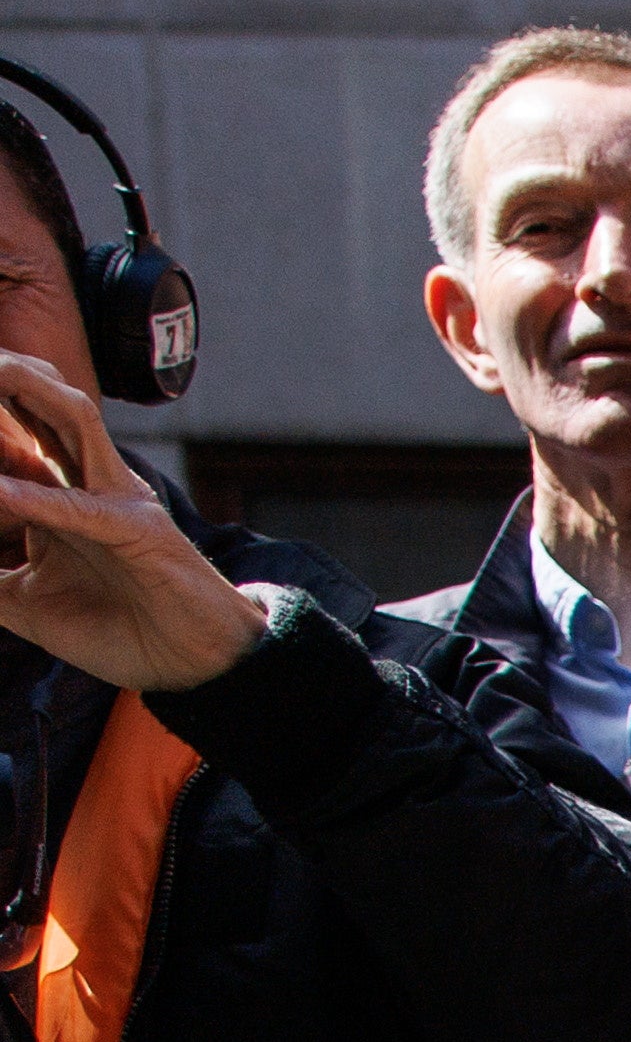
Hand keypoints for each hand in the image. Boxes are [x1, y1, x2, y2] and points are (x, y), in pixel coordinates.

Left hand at [0, 351, 273, 694]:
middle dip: (3, 374)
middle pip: (41, 401)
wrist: (198, 667)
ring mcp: (118, 499)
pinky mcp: (139, 533)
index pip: (12, 429)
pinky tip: (2, 493)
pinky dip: (39, 499)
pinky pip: (82, 507)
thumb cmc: (123, 632)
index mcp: (62, 490)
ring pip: (73, 418)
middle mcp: (90, 480)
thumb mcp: (26, 603)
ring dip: (25, 390)